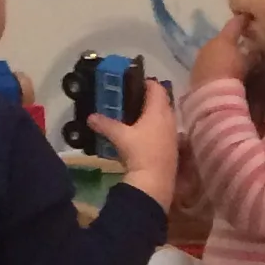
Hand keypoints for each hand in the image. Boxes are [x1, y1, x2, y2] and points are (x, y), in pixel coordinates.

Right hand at [94, 78, 178, 211]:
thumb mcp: (120, 136)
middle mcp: (169, 119)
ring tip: (135, 117)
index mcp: (159, 111)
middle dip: (148, 98)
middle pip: (162, 101)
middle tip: (132, 99)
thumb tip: (90, 117)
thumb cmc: (140, 152)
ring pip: (164, 116)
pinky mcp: (172, 147)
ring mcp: (173, 134)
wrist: (155, 181)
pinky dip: (155, 128)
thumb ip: (105, 124)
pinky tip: (143, 135)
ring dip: (152, 114)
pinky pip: (164, 130)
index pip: (156, 88)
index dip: (146, 82)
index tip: (133, 83)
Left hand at [190, 16, 254, 90]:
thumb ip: (253, 55)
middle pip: (222, 38)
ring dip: (220, 53)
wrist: (212, 92)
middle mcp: (209, 43)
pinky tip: (219, 71)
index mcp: (224, 37)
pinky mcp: (195, 71)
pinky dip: (213, 64)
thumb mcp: (248, 63)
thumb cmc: (233, 72)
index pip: (234, 24)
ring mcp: (200, 57)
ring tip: (228, 60)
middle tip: (238, 44)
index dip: (242, 20)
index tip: (248, 17)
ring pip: (213, 50)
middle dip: (230, 41)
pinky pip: (207, 63)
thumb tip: (257, 51)